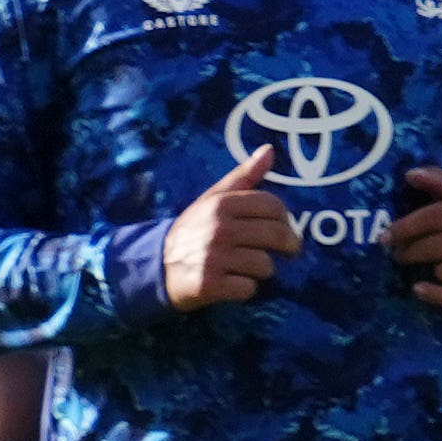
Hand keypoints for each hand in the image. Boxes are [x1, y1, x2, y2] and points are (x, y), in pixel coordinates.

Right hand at [163, 141, 298, 309]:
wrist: (155, 266)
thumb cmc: (192, 231)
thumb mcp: (212, 199)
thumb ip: (243, 176)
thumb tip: (269, 150)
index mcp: (221, 204)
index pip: (273, 206)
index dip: (286, 219)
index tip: (285, 228)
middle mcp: (218, 229)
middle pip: (276, 235)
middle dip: (286, 246)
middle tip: (285, 252)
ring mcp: (213, 257)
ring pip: (265, 265)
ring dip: (261, 270)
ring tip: (248, 268)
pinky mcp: (208, 284)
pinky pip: (248, 288)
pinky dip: (244, 290)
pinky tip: (233, 283)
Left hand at [390, 162, 441, 309]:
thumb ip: (439, 183)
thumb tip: (410, 173)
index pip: (434, 217)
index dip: (405, 227)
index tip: (385, 237)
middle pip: (434, 247)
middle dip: (410, 251)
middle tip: (399, 254)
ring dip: (430, 270)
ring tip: (431, 265)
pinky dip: (433, 294)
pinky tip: (419, 289)